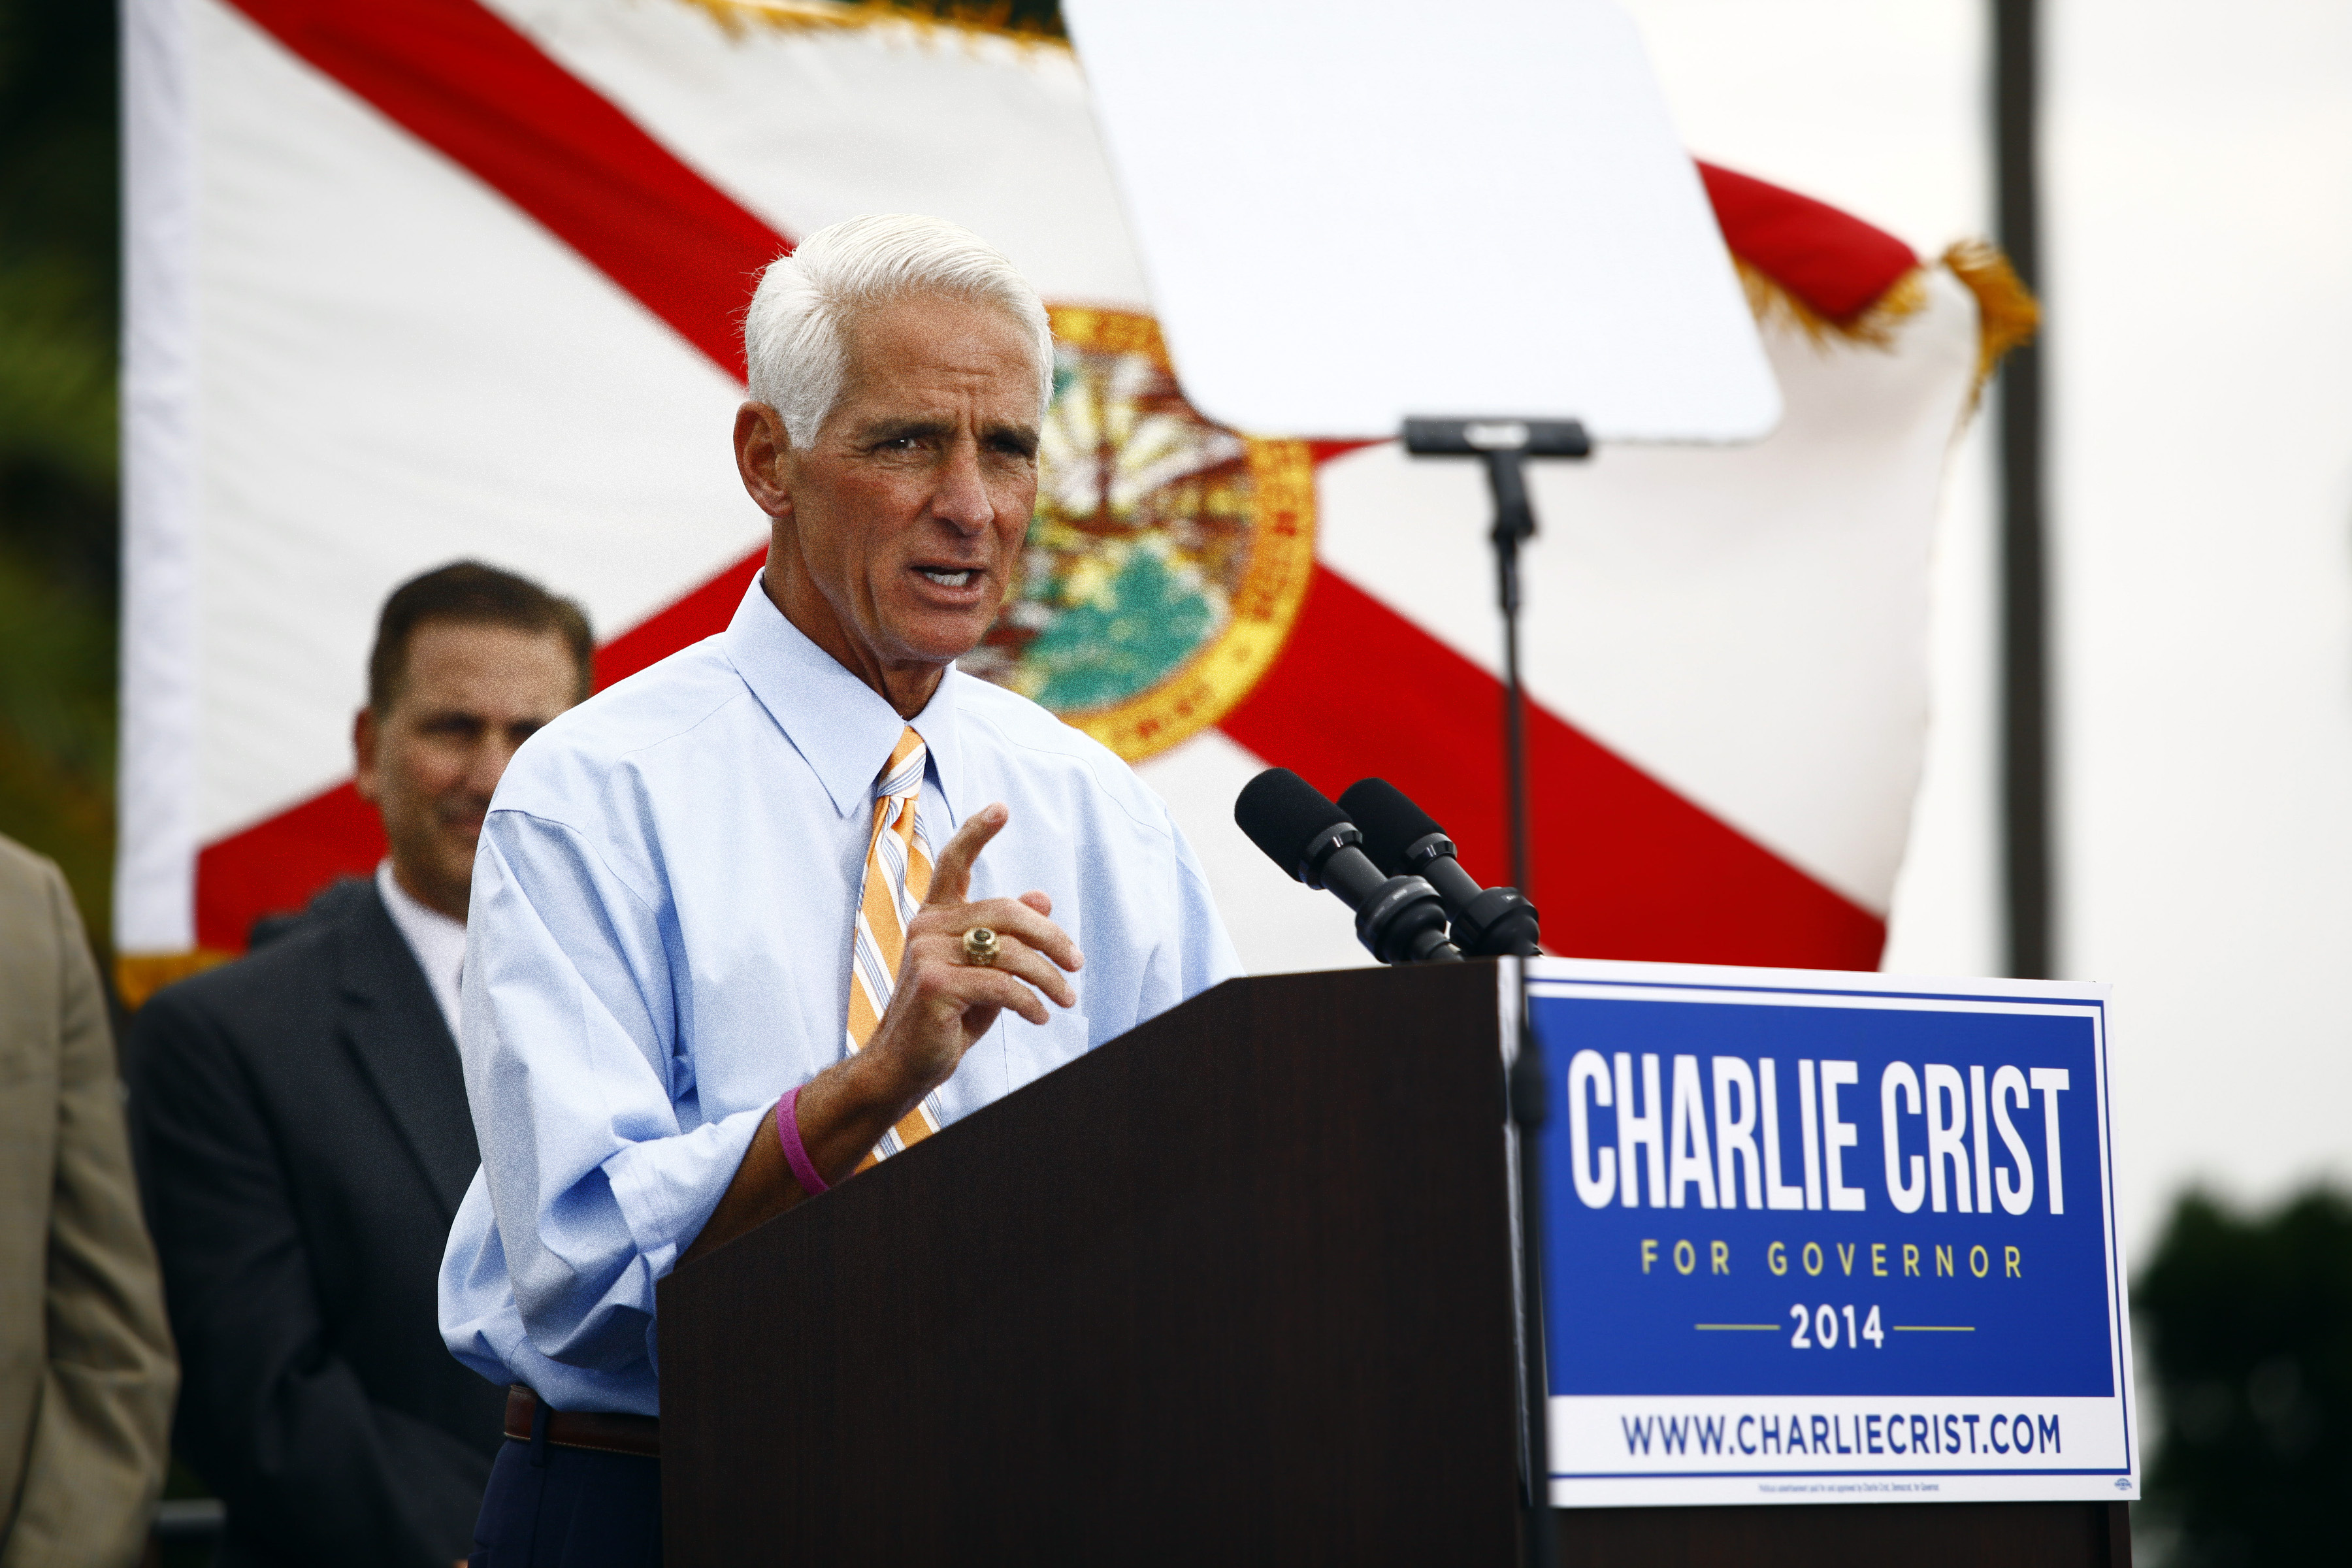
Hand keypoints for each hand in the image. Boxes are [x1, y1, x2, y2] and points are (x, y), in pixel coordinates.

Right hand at [859, 801, 1082, 1100]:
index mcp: (935, 918)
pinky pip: (1002, 985)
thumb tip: (1041, 895)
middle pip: (1006, 911)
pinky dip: (1030, 1002)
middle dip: (1051, 937)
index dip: (977, 833)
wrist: (902, 1068)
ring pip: (1010, 951)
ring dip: (1048, 978)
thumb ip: (1008, 938)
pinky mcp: (935, 984)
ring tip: (1066, 999)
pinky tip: (1041, 1017)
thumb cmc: (944, 1021)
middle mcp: (927, 927)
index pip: (954, 864)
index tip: (1001, 808)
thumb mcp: (982, 974)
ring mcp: (927, 953)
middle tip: (1077, 963)